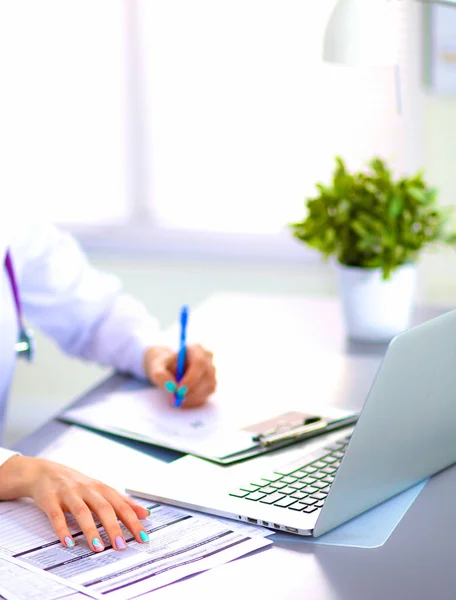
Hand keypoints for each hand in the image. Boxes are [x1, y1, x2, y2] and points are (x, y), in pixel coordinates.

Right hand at [0, 455, 149, 550]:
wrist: (44, 472)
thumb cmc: (76, 484)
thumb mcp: (101, 490)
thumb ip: (122, 502)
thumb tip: (145, 514)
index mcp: (101, 488)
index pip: (121, 505)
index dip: (133, 521)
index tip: (143, 538)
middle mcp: (87, 489)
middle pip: (104, 508)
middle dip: (114, 527)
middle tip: (121, 546)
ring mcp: (69, 494)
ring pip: (82, 511)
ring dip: (91, 530)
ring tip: (98, 548)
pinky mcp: (51, 500)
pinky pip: (57, 515)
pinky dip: (62, 529)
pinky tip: (68, 542)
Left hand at [144, 344, 216, 407]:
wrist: (169, 369)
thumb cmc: (164, 366)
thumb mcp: (157, 368)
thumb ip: (160, 375)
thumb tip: (172, 386)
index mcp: (196, 348)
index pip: (199, 362)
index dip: (191, 378)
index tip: (178, 390)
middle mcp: (208, 358)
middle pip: (207, 375)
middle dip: (192, 390)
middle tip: (177, 399)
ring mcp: (212, 371)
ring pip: (208, 387)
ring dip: (192, 397)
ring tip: (176, 399)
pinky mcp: (211, 384)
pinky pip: (207, 395)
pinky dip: (194, 401)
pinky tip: (183, 401)